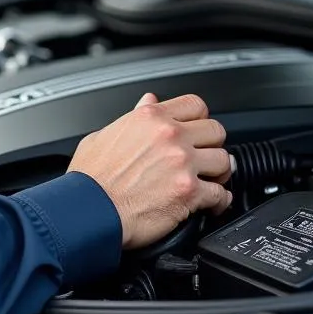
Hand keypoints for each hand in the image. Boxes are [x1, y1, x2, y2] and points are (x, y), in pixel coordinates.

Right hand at [68, 93, 231, 249]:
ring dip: (218, 173)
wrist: (89, 210)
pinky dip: (220, 201)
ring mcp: (182, 163)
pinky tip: (213, 203)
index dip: (199, 118)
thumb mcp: (104, 134)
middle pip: (216, 131)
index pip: (195, 104)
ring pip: (224, 161)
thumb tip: (148, 103)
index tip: (197, 129)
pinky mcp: (189, 192)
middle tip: (205, 156)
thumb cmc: (90, 179)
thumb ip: (132, 117)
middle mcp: (170, 136)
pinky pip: (221, 194)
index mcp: (150, 118)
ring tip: (210, 180)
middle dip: (212, 145)